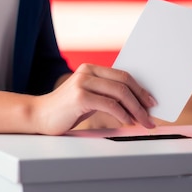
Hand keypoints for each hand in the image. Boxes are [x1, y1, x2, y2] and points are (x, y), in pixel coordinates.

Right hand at [33, 63, 155, 134]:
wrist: (39, 116)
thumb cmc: (66, 109)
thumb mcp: (88, 96)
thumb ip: (106, 94)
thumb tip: (134, 103)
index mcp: (90, 69)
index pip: (123, 75)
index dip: (140, 88)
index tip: (151, 101)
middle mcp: (87, 71)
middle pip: (124, 82)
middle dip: (141, 100)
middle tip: (150, 114)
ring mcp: (83, 83)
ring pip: (120, 93)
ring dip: (136, 109)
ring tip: (143, 121)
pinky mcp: (80, 97)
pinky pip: (110, 104)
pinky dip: (123, 114)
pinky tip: (127, 122)